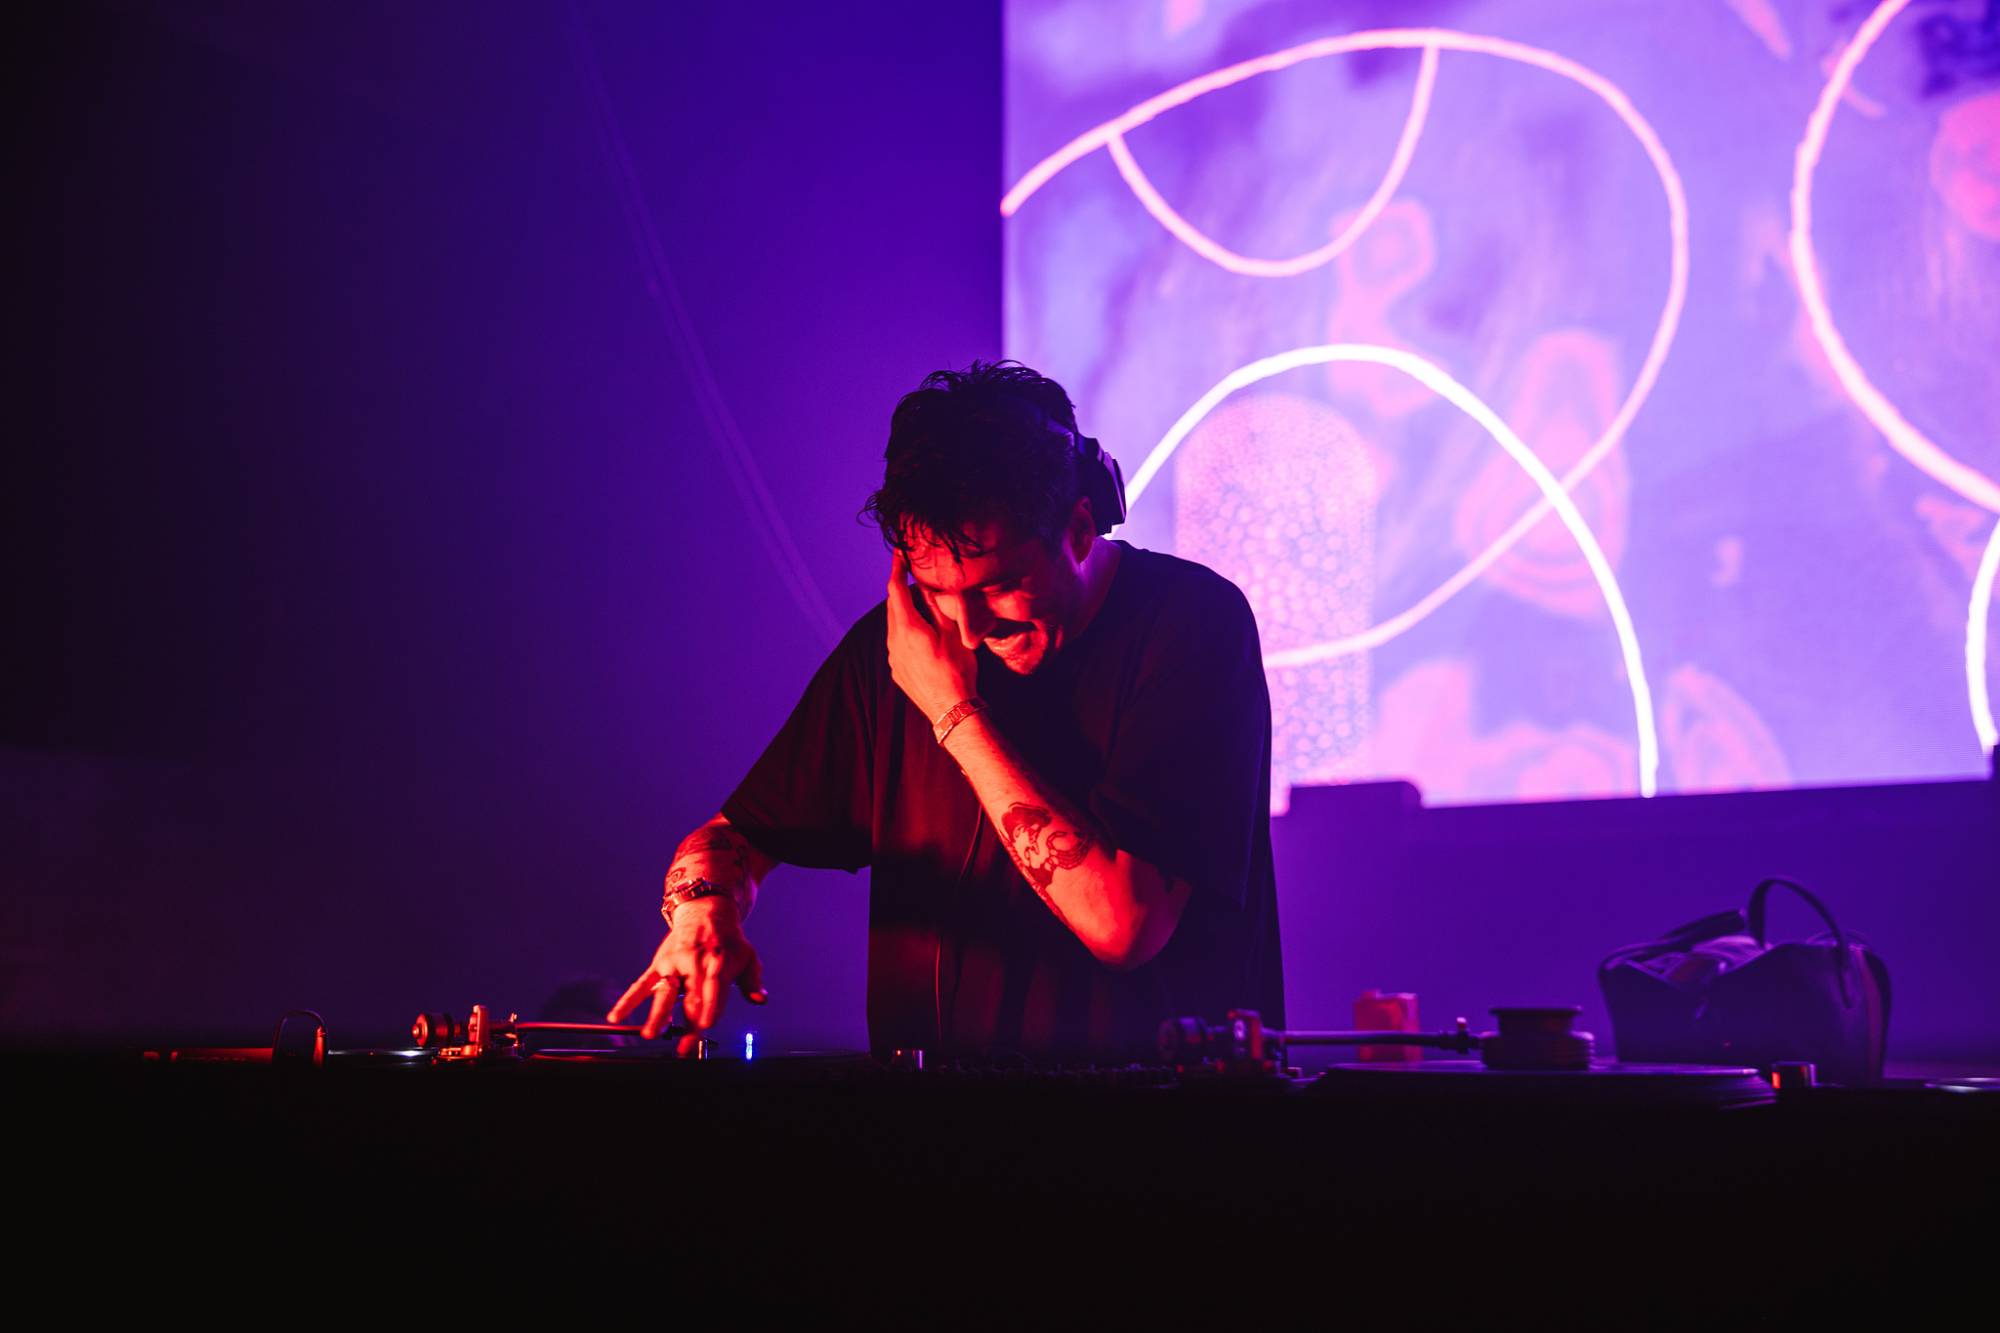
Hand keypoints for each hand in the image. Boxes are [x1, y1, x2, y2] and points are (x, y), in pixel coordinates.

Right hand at [607, 896, 765, 1056]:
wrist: (705, 910)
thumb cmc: (729, 940)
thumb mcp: (747, 956)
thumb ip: (752, 981)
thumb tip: (760, 999)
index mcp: (718, 963)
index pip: (714, 990)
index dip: (711, 1008)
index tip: (706, 1026)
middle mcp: (695, 963)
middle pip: (691, 997)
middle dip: (688, 1023)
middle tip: (684, 1047)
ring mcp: (674, 963)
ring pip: (665, 992)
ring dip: (658, 1014)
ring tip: (650, 1034)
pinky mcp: (659, 964)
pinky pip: (642, 983)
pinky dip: (629, 1000)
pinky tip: (616, 1017)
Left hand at [885, 550, 978, 721]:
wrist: (952, 710)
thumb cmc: (958, 670)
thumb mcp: (952, 634)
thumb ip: (936, 607)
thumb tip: (927, 586)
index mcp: (908, 628)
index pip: (896, 589)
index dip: (896, 568)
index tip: (898, 552)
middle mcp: (894, 641)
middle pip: (892, 606)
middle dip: (899, 588)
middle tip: (909, 572)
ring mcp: (892, 657)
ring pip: (893, 625)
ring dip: (902, 610)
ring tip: (917, 602)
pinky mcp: (896, 670)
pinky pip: (896, 643)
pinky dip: (904, 630)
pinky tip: (919, 633)